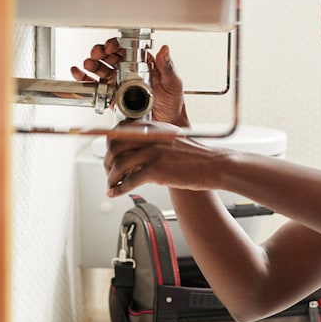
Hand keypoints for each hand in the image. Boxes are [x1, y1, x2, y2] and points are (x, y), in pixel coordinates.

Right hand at [71, 38, 188, 125]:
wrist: (168, 124)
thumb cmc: (173, 103)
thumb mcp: (173, 83)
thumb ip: (167, 67)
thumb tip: (165, 49)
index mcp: (142, 64)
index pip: (126, 49)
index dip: (116, 45)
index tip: (111, 47)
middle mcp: (129, 72)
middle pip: (110, 57)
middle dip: (100, 53)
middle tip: (97, 54)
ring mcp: (119, 84)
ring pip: (101, 69)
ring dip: (92, 64)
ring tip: (88, 64)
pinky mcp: (112, 97)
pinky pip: (97, 86)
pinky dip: (85, 79)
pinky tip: (78, 73)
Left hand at [104, 121, 225, 195]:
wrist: (214, 165)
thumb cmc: (196, 155)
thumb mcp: (172, 138)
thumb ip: (153, 140)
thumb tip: (136, 150)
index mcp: (153, 128)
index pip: (120, 129)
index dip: (110, 143)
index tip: (108, 153)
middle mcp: (150, 138)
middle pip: (114, 146)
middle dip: (106, 161)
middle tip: (108, 171)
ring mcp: (152, 153)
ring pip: (118, 164)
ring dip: (110, 177)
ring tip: (111, 185)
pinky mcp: (156, 171)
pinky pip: (129, 181)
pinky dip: (118, 189)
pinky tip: (115, 193)